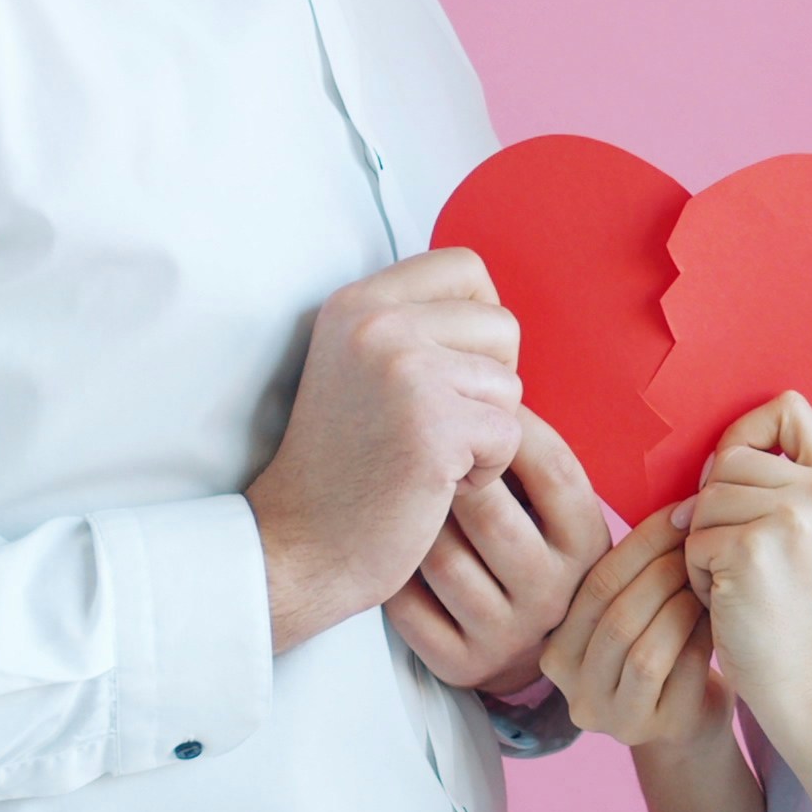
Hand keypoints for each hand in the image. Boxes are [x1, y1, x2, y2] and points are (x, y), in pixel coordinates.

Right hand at [248, 249, 526, 651]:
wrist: (300, 544)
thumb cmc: (343, 465)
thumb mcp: (358, 366)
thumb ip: (413, 326)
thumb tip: (494, 310)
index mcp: (357, 302)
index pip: (464, 267)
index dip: (480, 318)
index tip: (453, 369)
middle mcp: (376, 322)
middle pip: (500, 326)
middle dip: (488, 384)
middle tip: (439, 424)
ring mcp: (404, 370)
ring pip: (510, 385)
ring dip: (484, 431)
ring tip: (429, 456)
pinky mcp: (434, 424)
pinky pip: (510, 434)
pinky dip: (485, 471)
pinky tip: (436, 484)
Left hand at [392, 407, 616, 692]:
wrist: (513, 643)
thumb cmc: (520, 539)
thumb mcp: (548, 503)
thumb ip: (530, 448)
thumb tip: (492, 348)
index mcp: (587, 543)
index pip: (556, 470)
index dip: (510, 427)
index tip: (469, 396)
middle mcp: (556, 594)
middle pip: (490, 510)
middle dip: (447, 468)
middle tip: (416, 441)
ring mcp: (509, 634)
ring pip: (441, 556)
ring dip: (413, 516)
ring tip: (400, 489)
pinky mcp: (461, 664)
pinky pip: (409, 604)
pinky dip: (392, 569)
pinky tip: (391, 542)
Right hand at [540, 505, 727, 748]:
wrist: (688, 722)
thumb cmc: (662, 651)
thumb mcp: (633, 613)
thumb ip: (633, 573)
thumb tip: (679, 505)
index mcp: (556, 648)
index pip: (594, 583)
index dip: (642, 542)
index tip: (682, 511)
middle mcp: (572, 687)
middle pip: (616, 613)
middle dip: (665, 569)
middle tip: (704, 543)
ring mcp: (610, 715)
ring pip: (642, 647)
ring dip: (681, 604)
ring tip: (710, 578)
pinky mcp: (652, 731)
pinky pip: (676, 672)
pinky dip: (698, 636)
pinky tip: (717, 616)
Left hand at [677, 392, 811, 733]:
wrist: (805, 685)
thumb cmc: (791, 609)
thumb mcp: (806, 532)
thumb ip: (776, 483)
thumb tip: (709, 457)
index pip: (789, 407)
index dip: (750, 434)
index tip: (740, 480)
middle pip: (730, 456)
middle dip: (718, 507)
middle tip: (746, 558)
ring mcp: (792, 518)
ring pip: (705, 498)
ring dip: (706, 542)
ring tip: (740, 582)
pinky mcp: (753, 549)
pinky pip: (694, 537)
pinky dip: (698, 572)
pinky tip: (730, 601)